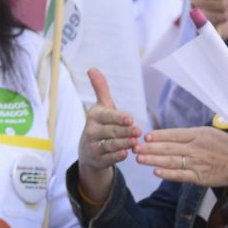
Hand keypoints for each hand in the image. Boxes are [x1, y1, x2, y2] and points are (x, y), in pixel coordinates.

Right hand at [77, 69, 140, 198]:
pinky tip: (126, 154)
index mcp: (94, 116)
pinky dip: (116, 157)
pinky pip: (108, 158)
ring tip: (135, 143)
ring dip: (123, 144)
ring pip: (110, 145)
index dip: (118, 117)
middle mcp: (91, 131)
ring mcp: (93, 146)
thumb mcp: (101, 107)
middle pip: (110, 131)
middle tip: (138, 131)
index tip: (130, 118)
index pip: (107, 116)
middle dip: (124, 131)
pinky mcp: (97, 159)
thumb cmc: (101, 125)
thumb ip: (100, 89)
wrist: (88, 151)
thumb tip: (92, 68)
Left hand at [135, 126, 227, 187]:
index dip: (158, 135)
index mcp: (198, 134)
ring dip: (153, 160)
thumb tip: (171, 136)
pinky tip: (155, 172)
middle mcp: (196, 147)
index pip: (173, 134)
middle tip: (133, 146)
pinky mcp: (200, 177)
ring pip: (171, 161)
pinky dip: (168, 174)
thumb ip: (191, 135)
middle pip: (168, 147)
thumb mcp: (210, 133)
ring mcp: (197, 163)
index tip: (144, 136)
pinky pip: (181, 175)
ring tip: (139, 158)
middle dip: (149, 147)